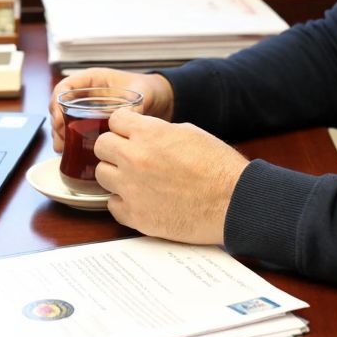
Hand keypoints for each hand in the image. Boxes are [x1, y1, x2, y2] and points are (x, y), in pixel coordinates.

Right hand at [50, 68, 174, 152]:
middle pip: (60, 105)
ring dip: (60, 134)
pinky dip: (71, 140)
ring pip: (65, 119)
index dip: (57, 102)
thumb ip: (133, 106)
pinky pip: (76, 130)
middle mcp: (87, 93)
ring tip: (62, 149)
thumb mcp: (141, 94)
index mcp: (93, 80)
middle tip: (60, 140)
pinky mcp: (93, 123)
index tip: (59, 119)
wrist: (160, 100)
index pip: (65, 86)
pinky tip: (71, 152)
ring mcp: (88, 108)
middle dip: (56, 123)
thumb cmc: (148, 89)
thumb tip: (128, 118)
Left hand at [93, 110, 248, 244]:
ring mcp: (133, 189)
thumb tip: (142, 135)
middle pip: (101, 146)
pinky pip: (112, 205)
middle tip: (128, 155)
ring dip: (116, 175)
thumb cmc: (219, 167)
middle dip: (114, 148)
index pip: (114, 120)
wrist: (234, 202)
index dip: (123, 125)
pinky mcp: (137, 216)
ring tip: (136, 179)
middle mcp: (135, 159)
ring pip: (102, 175)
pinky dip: (123, 202)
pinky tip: (141, 199)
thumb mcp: (189, 133)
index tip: (128, 132)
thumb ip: (158, 132)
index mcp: (149, 134)